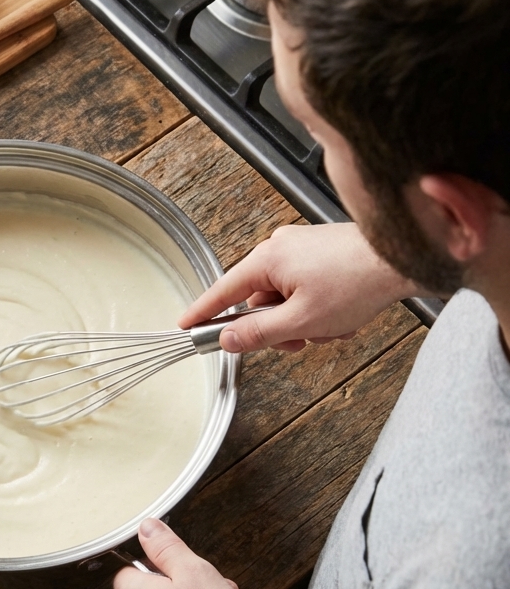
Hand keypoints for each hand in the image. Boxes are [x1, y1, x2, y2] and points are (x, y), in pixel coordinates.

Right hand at [178, 223, 417, 352]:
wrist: (404, 257)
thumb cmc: (358, 281)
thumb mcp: (302, 320)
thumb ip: (259, 332)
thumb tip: (229, 339)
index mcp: (267, 258)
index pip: (223, 291)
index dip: (203, 312)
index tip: (186, 325)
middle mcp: (280, 247)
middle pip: (259, 300)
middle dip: (280, 326)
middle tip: (301, 340)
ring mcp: (302, 248)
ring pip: (286, 298)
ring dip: (305, 320)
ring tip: (333, 326)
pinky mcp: (321, 253)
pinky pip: (306, 288)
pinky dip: (320, 307)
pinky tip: (343, 314)